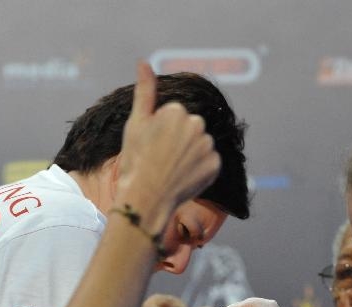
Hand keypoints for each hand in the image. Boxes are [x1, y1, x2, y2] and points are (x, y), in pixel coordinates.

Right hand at [116, 62, 220, 229]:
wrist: (146, 198)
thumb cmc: (136, 160)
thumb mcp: (136, 123)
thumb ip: (145, 91)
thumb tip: (144, 62)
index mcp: (177, 111)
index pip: (173, 116)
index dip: (160, 131)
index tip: (151, 145)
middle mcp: (197, 124)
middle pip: (189, 129)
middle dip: (178, 140)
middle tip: (160, 158)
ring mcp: (208, 146)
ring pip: (199, 146)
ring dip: (189, 156)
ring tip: (171, 170)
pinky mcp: (216, 165)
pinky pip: (209, 163)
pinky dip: (199, 171)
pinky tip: (184, 178)